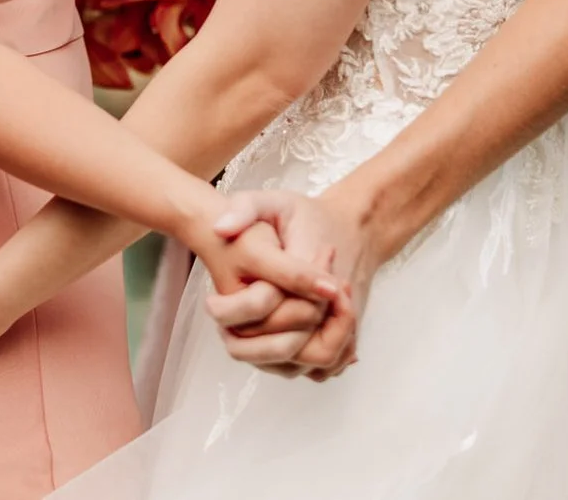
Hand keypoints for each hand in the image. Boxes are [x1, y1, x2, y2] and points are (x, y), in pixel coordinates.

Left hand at [207, 186, 380, 379]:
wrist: (356, 229)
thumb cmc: (310, 216)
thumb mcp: (274, 201)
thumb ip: (245, 209)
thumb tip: (219, 229)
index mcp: (310, 269)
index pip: (274, 308)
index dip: (237, 313)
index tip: (211, 304)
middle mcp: (329, 304)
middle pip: (288, 345)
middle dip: (249, 343)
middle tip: (222, 328)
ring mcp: (338, 324)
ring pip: (302, 362)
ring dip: (266, 357)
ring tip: (237, 338)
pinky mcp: (343, 336)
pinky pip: (317, 367)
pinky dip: (290, 364)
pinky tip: (265, 347)